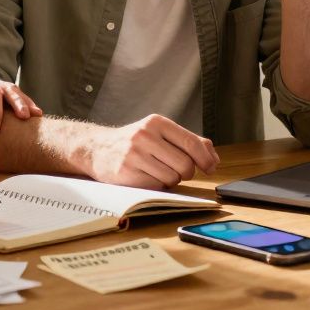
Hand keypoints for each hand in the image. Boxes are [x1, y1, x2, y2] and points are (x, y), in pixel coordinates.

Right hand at [87, 114, 218, 188]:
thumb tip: (213, 157)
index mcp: (156, 122)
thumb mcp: (158, 133)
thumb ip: (187, 141)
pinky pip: (157, 187)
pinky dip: (156, 185)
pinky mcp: (127, 173)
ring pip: (172, 178)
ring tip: (156, 171)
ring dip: (170, 179)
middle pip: (185, 164)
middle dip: (186, 172)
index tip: (210, 167)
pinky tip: (145, 176)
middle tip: (177, 170)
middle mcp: (145, 135)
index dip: (205, 158)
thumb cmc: (135, 142)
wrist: (97, 148)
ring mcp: (134, 154)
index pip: (191, 142)